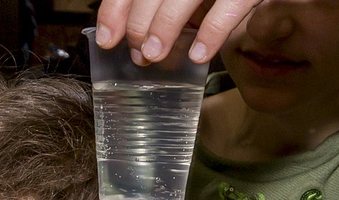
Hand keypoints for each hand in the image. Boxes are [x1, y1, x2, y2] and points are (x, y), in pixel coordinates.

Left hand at [94, 0, 261, 64]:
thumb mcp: (190, 1)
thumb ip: (166, 9)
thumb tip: (135, 41)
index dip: (116, 10)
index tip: (108, 39)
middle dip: (140, 24)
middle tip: (139, 53)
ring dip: (164, 26)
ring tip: (155, 55)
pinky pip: (231, 4)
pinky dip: (212, 31)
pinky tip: (199, 54)